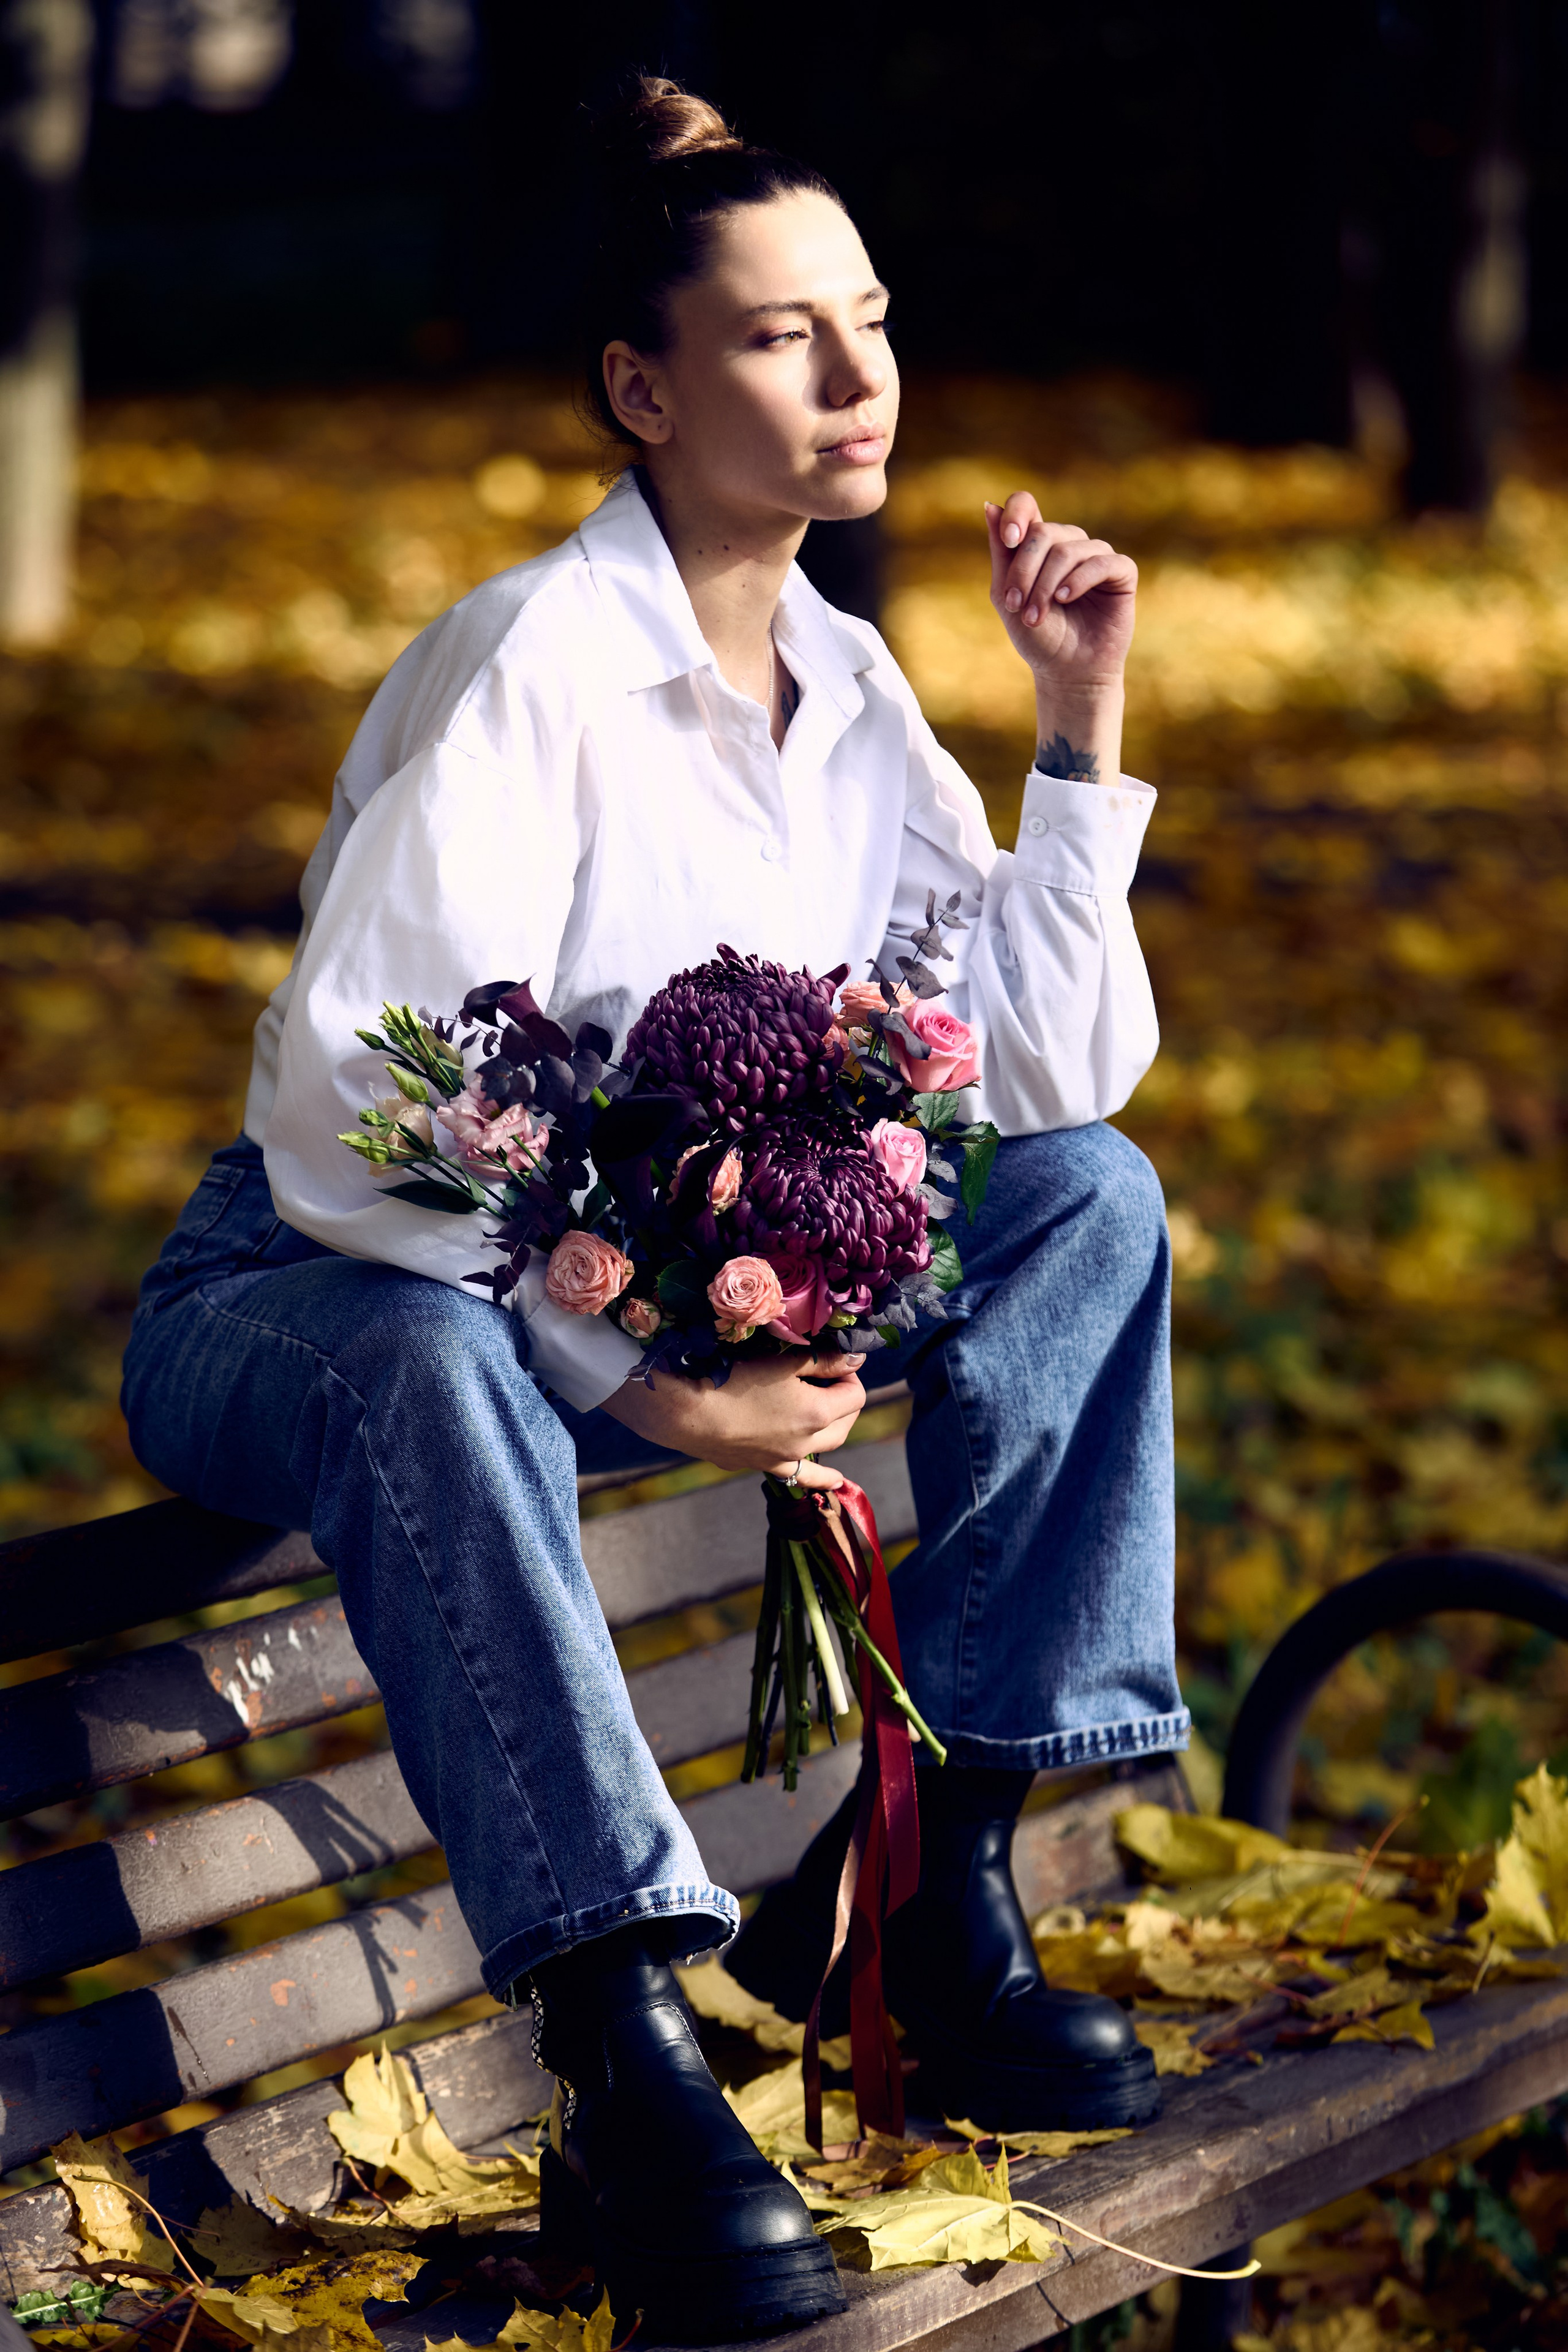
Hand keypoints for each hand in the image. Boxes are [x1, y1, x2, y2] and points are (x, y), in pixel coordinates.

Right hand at [600, 1350, 866, 1489]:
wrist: (688, 1412)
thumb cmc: (735, 1379)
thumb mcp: (783, 1361)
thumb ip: (823, 1361)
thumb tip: (857, 1358)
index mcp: (818, 1413)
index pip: (855, 1394)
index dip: (848, 1373)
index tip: (831, 1360)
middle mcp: (809, 1441)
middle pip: (846, 1421)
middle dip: (844, 1398)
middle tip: (828, 1378)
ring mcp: (787, 1457)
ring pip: (828, 1445)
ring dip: (834, 1427)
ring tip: (833, 1415)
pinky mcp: (764, 1465)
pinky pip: (803, 1475)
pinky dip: (822, 1477)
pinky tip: (836, 1481)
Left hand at [985, 494, 1136, 688]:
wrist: (1067, 673)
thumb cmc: (1038, 638)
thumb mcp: (1007, 598)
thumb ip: (1001, 555)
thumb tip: (990, 506)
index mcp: (1039, 546)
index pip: (1026, 504)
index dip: (1016, 514)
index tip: (1008, 539)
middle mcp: (1069, 543)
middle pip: (1043, 531)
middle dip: (1025, 570)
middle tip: (1016, 605)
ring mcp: (1096, 556)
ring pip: (1068, 550)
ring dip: (1046, 585)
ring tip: (1036, 616)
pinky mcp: (1122, 573)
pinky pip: (1100, 562)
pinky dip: (1078, 580)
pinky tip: (1065, 599)